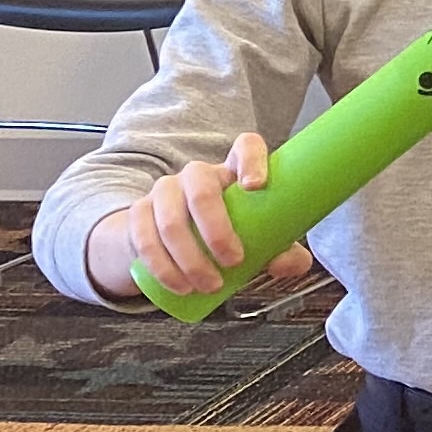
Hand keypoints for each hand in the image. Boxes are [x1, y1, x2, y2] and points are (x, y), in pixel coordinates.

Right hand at [105, 135, 312, 299]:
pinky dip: (163, 267)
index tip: (256, 186)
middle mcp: (198, 175)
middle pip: (202, 190)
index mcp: (234, 170)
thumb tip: (292, 263)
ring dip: (190, 259)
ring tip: (209, 285)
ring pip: (170, 220)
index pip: (246, 146)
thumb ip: (282, 250)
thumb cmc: (229, 231)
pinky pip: (144, 238)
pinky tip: (180, 285)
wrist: (173, 239)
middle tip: (233, 262)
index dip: (251, 159)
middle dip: (217, 231)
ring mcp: (165, 191)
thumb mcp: (258, 237)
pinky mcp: (139, 213)